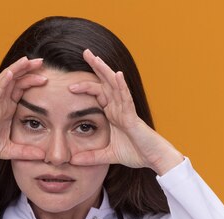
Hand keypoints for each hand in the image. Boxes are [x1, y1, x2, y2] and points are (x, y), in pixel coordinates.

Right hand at [0, 57, 47, 164]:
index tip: (48, 76)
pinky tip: (11, 73)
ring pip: (6, 81)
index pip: (21, 89)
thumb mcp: (10, 150)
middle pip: (16, 80)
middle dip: (28, 69)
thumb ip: (25, 151)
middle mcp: (1, 103)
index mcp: (7, 109)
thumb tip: (42, 156)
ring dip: (17, 69)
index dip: (32, 80)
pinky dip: (3, 81)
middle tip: (42, 61)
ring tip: (28, 60)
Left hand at [68, 49, 184, 174]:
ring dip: (105, 71)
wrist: (154, 159)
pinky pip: (126, 99)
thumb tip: (73, 161)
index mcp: (113, 113)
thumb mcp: (108, 156)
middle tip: (85, 52)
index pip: (98, 94)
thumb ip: (92, 157)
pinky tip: (117, 75)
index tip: (70, 83)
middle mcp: (119, 107)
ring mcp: (126, 110)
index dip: (86, 86)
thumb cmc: (136, 154)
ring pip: (114, 85)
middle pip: (105, 83)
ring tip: (94, 57)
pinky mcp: (133, 117)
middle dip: (96, 67)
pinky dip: (122, 86)